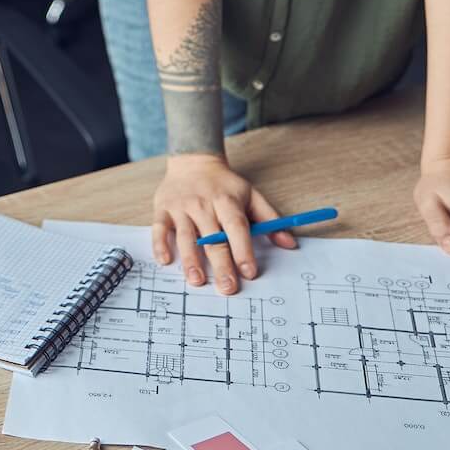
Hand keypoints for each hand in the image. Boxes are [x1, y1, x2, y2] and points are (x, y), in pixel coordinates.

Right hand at [152, 154, 297, 294]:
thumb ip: (270, 220)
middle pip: (212, 237)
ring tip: (197, 281)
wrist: (193, 161)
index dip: (243, 249)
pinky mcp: (162, 209)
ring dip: (190, 260)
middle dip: (220, 264)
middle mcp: (202, 204)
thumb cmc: (224, 185)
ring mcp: (180, 207)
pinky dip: (160, 245)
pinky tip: (166, 261)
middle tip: (227, 288)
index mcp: (226, 201)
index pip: (236, 227)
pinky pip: (159, 228)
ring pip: (185, 236)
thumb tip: (289, 244)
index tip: (249, 272)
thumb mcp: (251, 195)